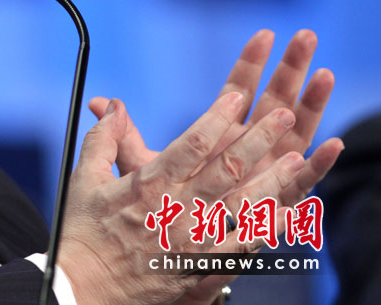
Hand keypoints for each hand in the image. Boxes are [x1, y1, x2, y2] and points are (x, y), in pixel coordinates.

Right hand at [57, 30, 343, 304]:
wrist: (85, 290)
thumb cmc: (83, 233)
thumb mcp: (85, 179)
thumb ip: (103, 138)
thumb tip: (112, 105)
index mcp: (149, 183)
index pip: (192, 143)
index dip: (217, 117)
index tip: (238, 96)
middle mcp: (177, 208)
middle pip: (226, 168)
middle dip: (257, 139)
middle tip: (282, 115)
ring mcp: (193, 240)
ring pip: (243, 205)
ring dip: (273, 180)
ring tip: (297, 158)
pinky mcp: (200, 267)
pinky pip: (243, 248)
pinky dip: (268, 230)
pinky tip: (290, 214)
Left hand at [87, 29, 341, 207]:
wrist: (168, 256)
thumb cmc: (158, 211)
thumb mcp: (142, 170)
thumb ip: (124, 137)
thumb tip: (99, 103)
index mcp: (218, 140)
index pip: (237, 93)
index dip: (250, 63)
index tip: (264, 33)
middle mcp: (247, 153)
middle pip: (272, 104)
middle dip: (290, 71)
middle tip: (306, 36)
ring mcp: (263, 177)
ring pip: (293, 137)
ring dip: (312, 106)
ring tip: (325, 74)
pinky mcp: (273, 208)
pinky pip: (301, 188)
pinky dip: (317, 168)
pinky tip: (332, 145)